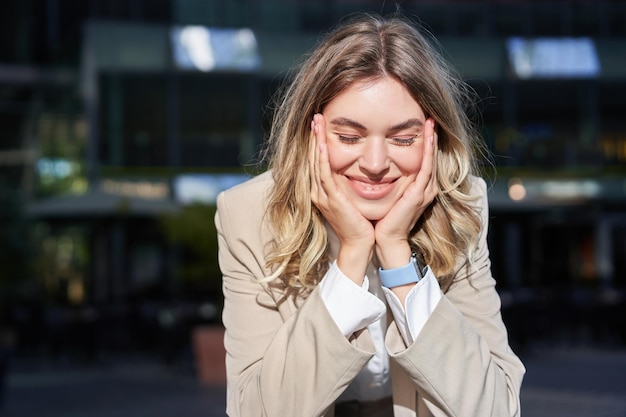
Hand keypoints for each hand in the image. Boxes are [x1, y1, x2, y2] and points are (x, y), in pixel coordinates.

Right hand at [309, 114, 373, 282]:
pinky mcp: (331, 200)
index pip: (317, 161)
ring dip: (315, 142)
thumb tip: (355, 166)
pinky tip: (321, 145)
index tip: (319, 124)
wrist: (359, 243)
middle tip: (315, 116)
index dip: (316, 141)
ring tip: (316, 122)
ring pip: (315, 163)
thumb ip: (348, 183)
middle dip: (313, 136)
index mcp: (322, 190)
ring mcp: (322, 195)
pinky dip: (321, 159)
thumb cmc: (360, 221)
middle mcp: (318, 191)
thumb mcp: (350, 198)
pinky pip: (324, 176)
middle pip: (312, 158)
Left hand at [374, 118, 438, 268]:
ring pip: (430, 159)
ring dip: (431, 140)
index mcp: (417, 187)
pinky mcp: (419, 194)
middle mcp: (425, 187)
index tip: (421, 123)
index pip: (422, 158)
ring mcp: (424, 191)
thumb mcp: (386, 195)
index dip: (424, 141)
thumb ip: (386, 181)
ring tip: (430, 121)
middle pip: (430, 156)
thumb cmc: (382, 219)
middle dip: (430, 136)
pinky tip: (428, 138)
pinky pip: (426, 168)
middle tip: (430, 115)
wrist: (385, 240)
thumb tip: (373, 166)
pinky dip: (428, 152)